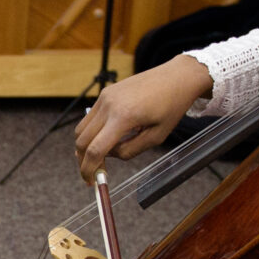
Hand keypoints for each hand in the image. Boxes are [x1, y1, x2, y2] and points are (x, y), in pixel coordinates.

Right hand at [75, 54, 214, 179]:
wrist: (176, 77)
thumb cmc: (171, 106)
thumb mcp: (156, 137)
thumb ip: (129, 150)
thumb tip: (109, 156)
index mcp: (123, 117)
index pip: (95, 150)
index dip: (89, 169)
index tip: (90, 181)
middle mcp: (109, 105)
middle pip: (81, 141)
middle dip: (83, 160)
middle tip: (94, 173)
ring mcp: (105, 97)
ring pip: (81, 129)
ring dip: (85, 146)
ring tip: (100, 157)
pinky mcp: (106, 93)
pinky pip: (90, 118)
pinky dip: (92, 132)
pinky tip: (106, 139)